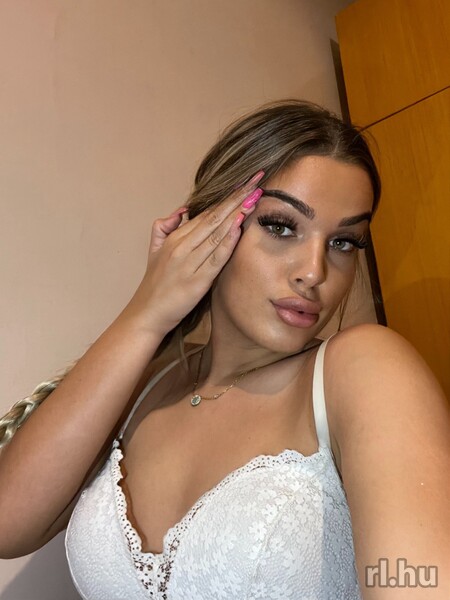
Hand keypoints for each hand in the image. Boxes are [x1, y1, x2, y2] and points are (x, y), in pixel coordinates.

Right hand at [123, 170, 264, 337]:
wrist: (146, 313)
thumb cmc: (155, 284)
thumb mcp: (154, 250)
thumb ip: (164, 227)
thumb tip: (181, 210)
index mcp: (175, 238)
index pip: (206, 212)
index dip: (227, 197)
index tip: (244, 183)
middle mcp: (182, 246)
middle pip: (214, 217)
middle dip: (237, 197)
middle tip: (255, 179)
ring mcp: (190, 263)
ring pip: (217, 233)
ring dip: (237, 213)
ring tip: (254, 196)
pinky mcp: (198, 281)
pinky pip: (216, 257)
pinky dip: (228, 241)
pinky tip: (240, 226)